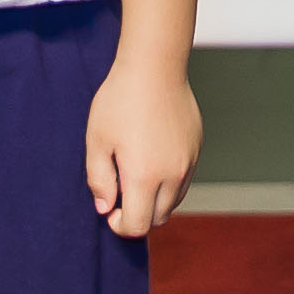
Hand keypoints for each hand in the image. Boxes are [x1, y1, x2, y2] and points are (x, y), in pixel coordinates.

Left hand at [82, 57, 201, 237]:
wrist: (154, 67)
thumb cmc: (121, 100)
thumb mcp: (97, 140)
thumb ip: (99, 180)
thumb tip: (105, 207)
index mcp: (144, 176)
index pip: (138, 226)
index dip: (120, 225)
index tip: (110, 209)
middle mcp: (172, 174)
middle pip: (158, 219)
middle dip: (138, 216)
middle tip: (120, 193)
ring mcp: (188, 162)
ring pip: (174, 202)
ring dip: (155, 201)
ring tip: (136, 175)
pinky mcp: (196, 149)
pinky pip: (184, 180)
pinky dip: (169, 183)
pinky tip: (152, 159)